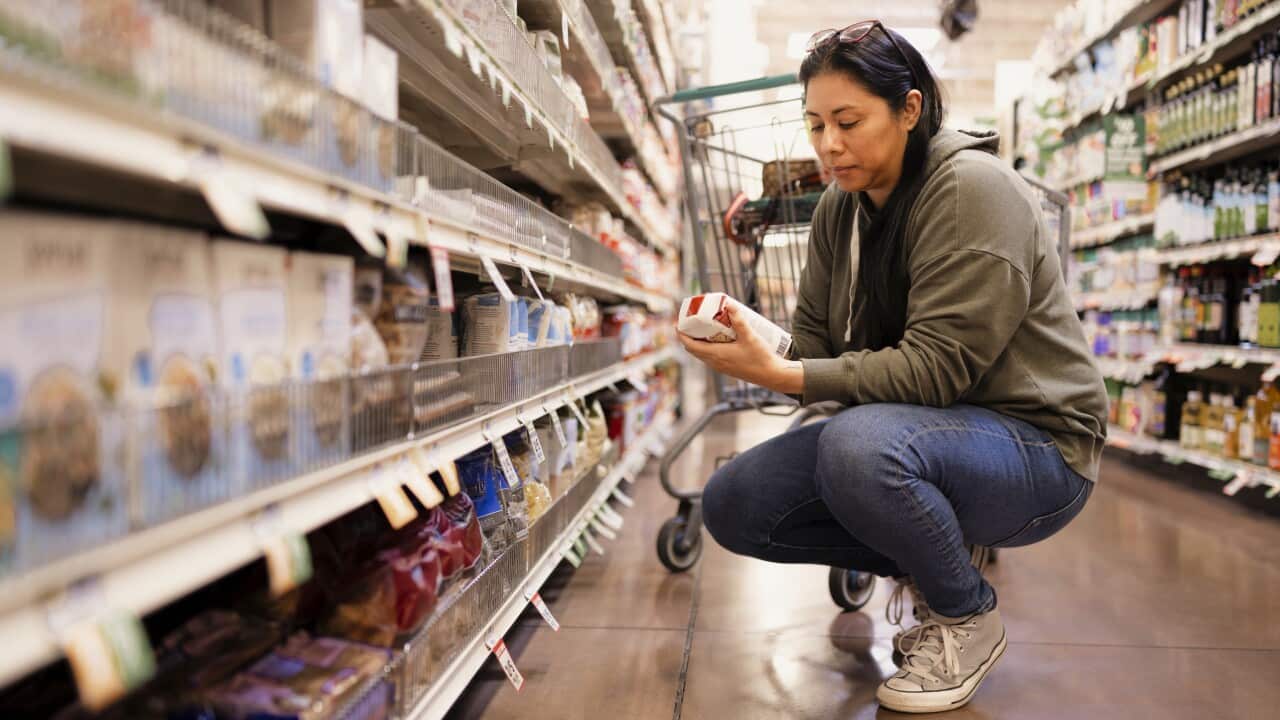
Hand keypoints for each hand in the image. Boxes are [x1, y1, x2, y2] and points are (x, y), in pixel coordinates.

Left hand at [677, 300, 802, 394]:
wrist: (772, 376)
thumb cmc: (760, 357)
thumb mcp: (750, 336)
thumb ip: (739, 320)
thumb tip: (729, 305)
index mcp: (716, 355)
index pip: (690, 346)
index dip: (682, 335)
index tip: (678, 324)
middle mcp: (715, 363)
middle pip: (694, 350)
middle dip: (689, 336)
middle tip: (691, 322)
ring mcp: (721, 367)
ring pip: (702, 354)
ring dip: (698, 342)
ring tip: (703, 328)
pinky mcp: (727, 369)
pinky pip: (711, 358)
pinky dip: (708, 348)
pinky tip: (718, 339)